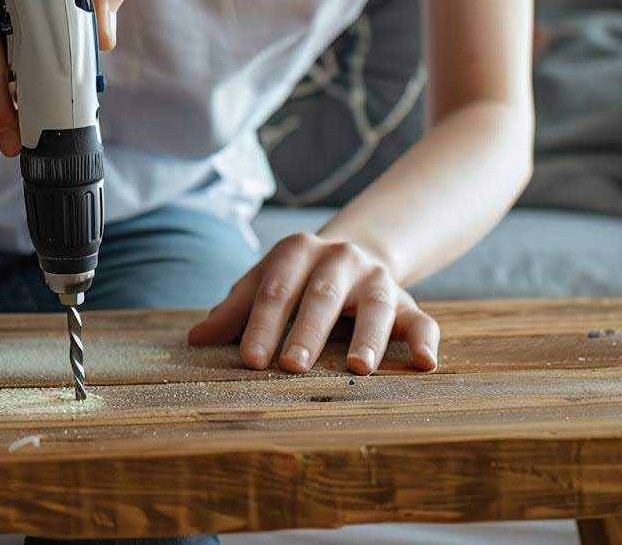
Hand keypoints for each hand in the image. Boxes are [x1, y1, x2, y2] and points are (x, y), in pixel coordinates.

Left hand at [187, 234, 439, 374]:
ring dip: (368, 337)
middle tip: (291, 367)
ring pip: (377, 306)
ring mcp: (377, 280)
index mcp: (298, 251)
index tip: (249, 360)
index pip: (275, 288)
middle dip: (307, 332)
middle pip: (322, 296)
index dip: (260, 324)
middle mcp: (341, 260)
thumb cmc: (296, 278)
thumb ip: (235, 310)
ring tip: (358, 369)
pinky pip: (423, 320)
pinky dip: (426, 341)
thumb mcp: (265, 282)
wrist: (355, 252)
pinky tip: (425, 364)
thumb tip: (196, 340)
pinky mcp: (409, 302)